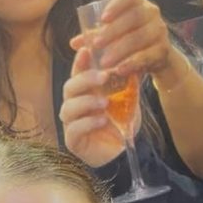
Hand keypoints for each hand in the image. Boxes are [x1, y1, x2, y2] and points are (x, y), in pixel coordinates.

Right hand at [59, 46, 137, 167]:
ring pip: (68, 108)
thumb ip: (127, 80)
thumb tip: (134, 57)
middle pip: (69, 87)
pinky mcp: (72, 140)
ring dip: (87, 102)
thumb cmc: (121, 123)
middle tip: (104, 76)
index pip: (78, 73)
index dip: (80, 61)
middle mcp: (75, 105)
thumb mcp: (128, 98)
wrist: (123, 151)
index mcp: (85, 92)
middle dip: (85, 79)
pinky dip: (88, 123)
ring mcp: (71, 123)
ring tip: (105, 103)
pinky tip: (102, 121)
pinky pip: (74, 128)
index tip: (87, 50)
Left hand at [71, 0, 176, 80]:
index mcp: (138, 4)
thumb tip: (73, 42)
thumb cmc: (129, 41)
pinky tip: (119, 70)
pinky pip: (147, 56)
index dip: (116, 6)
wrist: (156, 58)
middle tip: (96, 45)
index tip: (102, 19)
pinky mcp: (163, 50)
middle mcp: (151, 13)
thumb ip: (95, 37)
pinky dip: (132, 63)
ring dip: (119, 50)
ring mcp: (159, 31)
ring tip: (103, 63)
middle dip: (113, 32)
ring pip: (139, 38)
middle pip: (133, 18)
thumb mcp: (113, 37)